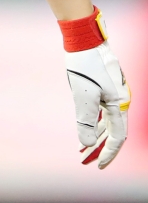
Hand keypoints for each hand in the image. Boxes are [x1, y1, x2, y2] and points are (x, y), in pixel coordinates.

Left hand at [64, 12, 129, 168]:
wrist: (84, 38)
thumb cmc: (84, 64)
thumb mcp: (83, 95)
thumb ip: (85, 121)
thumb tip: (86, 144)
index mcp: (119, 104)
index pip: (117, 137)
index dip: (108, 153)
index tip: (98, 165)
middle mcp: (120, 99)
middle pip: (113, 131)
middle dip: (101, 148)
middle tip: (87, 161)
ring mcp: (113, 92)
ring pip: (108, 121)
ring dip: (96, 135)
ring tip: (84, 149)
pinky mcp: (106, 86)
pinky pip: (103, 110)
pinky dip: (95, 121)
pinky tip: (88, 128)